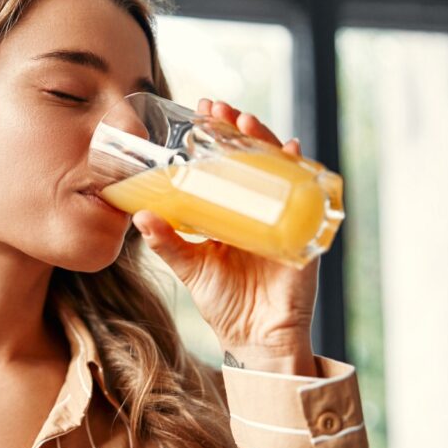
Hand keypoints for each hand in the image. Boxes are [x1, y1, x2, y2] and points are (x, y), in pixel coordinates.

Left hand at [131, 99, 319, 375]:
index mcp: (233, 211)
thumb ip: (167, 242)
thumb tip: (141, 215)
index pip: (226, 163)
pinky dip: (300, 173)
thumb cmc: (225, 302)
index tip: (200, 111)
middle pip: (253, 158)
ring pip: (278, 169)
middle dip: (238, 129)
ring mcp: (284, 217)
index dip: (216, 137)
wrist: (256, 339)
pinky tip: (291, 152)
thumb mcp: (191, 267)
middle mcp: (260, 208)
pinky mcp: (303, 233)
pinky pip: (307, 196)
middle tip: (218, 108)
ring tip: (245, 123)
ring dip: (265, 142)